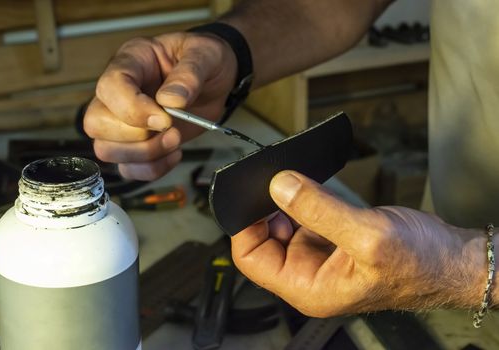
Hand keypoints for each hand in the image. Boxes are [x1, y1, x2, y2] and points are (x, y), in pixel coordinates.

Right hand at [84, 32, 236, 179]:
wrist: (217, 81)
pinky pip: (128, 168)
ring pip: (106, 149)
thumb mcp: (206, 54)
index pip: (109, 86)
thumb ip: (190, 74)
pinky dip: (152, 168)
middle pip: (96, 123)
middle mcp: (119, 92)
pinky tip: (174, 154)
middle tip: (172, 129)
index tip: (166, 119)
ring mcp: (123, 121)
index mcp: (131, 61)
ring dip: (144, 154)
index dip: (133, 109)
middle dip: (137, 136)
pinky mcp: (136, 144)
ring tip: (175, 140)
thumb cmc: (206, 61)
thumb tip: (171, 100)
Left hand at [231, 170, 487, 316]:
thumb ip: (319, 210)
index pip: (252, 259)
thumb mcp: (368, 236)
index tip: (248, 195)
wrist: (453, 259)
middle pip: (264, 239)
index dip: (245, 226)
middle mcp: (308, 274)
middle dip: (264, 209)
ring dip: (285, 201)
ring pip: (283, 224)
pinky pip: (305, 216)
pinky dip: (304, 199)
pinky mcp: (332, 238)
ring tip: (295, 180)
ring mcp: (319, 255)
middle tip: (272, 180)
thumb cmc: (420, 264)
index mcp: (308, 286)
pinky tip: (310, 186)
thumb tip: (279, 186)